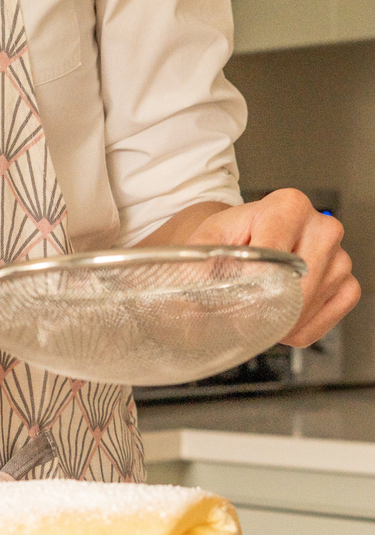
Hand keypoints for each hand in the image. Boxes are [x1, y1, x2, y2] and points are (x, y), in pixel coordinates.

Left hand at [184, 189, 358, 346]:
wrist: (243, 238)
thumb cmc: (227, 238)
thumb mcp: (204, 243)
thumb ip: (196, 266)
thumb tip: (188, 295)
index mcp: (288, 207)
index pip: (275, 256)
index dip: (251, 286)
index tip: (234, 303)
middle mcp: (322, 226)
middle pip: (299, 283)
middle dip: (268, 308)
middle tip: (242, 319)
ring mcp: (339, 255)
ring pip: (313, 303)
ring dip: (283, 321)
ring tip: (257, 314)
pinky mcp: (346, 281)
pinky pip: (330, 315)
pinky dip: (302, 327)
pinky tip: (280, 322)